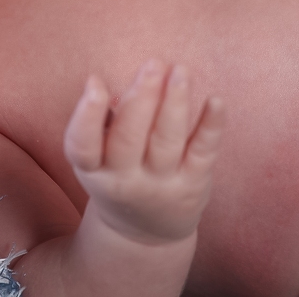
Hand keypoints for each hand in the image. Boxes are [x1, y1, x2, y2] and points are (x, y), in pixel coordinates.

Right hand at [64, 61, 223, 243]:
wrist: (145, 233)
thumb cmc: (116, 175)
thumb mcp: (97, 158)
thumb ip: (100, 122)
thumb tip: (103, 83)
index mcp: (93, 169)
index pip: (82, 146)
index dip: (87, 114)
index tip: (95, 82)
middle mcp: (124, 180)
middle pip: (129, 138)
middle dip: (142, 98)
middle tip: (153, 64)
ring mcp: (161, 184)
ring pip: (166, 141)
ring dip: (174, 103)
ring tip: (180, 70)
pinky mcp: (193, 184)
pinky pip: (203, 152)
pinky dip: (211, 126)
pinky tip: (216, 101)